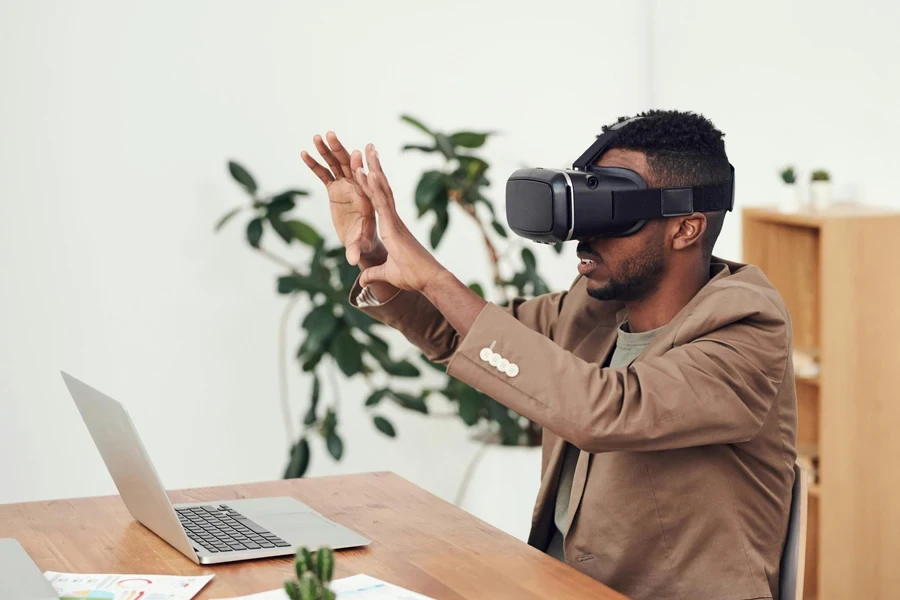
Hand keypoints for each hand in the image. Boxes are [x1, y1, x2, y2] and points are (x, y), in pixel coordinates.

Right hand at [301, 132, 382, 266]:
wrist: (362, 241)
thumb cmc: (365, 243)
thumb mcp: (361, 245)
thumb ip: (356, 249)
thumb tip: (352, 260)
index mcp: (368, 198)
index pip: (365, 181)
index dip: (360, 169)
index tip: (356, 155)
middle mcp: (357, 188)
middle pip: (349, 166)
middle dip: (340, 151)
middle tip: (332, 135)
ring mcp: (346, 187)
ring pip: (336, 165)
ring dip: (327, 150)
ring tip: (317, 136)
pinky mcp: (335, 189)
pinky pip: (324, 174)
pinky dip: (315, 164)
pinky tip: (304, 152)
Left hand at [354, 144, 446, 292]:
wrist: (428, 279)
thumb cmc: (413, 277)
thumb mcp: (387, 274)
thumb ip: (374, 274)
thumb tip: (363, 280)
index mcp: (392, 228)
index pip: (380, 201)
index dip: (374, 184)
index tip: (368, 168)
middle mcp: (393, 220)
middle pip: (382, 189)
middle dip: (375, 168)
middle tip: (369, 149)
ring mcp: (394, 221)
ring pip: (382, 190)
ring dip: (373, 170)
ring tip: (366, 152)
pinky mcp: (394, 226)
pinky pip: (381, 203)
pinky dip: (374, 187)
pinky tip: (368, 172)